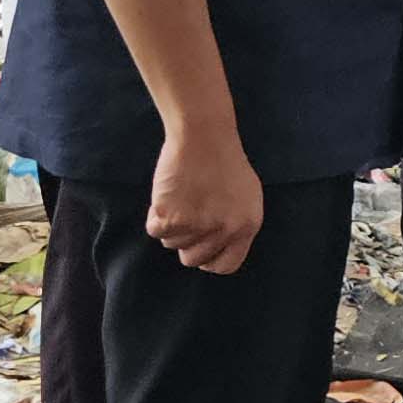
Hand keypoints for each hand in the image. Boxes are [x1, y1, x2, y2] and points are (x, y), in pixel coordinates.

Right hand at [147, 118, 264, 275]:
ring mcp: (199, 226)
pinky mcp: (172, 217)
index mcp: (247, 226)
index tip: (200, 248)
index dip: (209, 260)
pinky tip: (166, 195)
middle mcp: (225, 230)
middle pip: (193, 259)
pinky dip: (154, 216)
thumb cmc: (223, 161)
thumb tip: (217, 248)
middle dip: (186, 242)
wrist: (204, 136)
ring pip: (171, 244)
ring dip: (170, 224)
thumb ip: (234, 224)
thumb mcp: (246, 197)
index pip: (226, 266)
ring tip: (181, 196)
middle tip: (186, 216)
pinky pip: (155, 230)